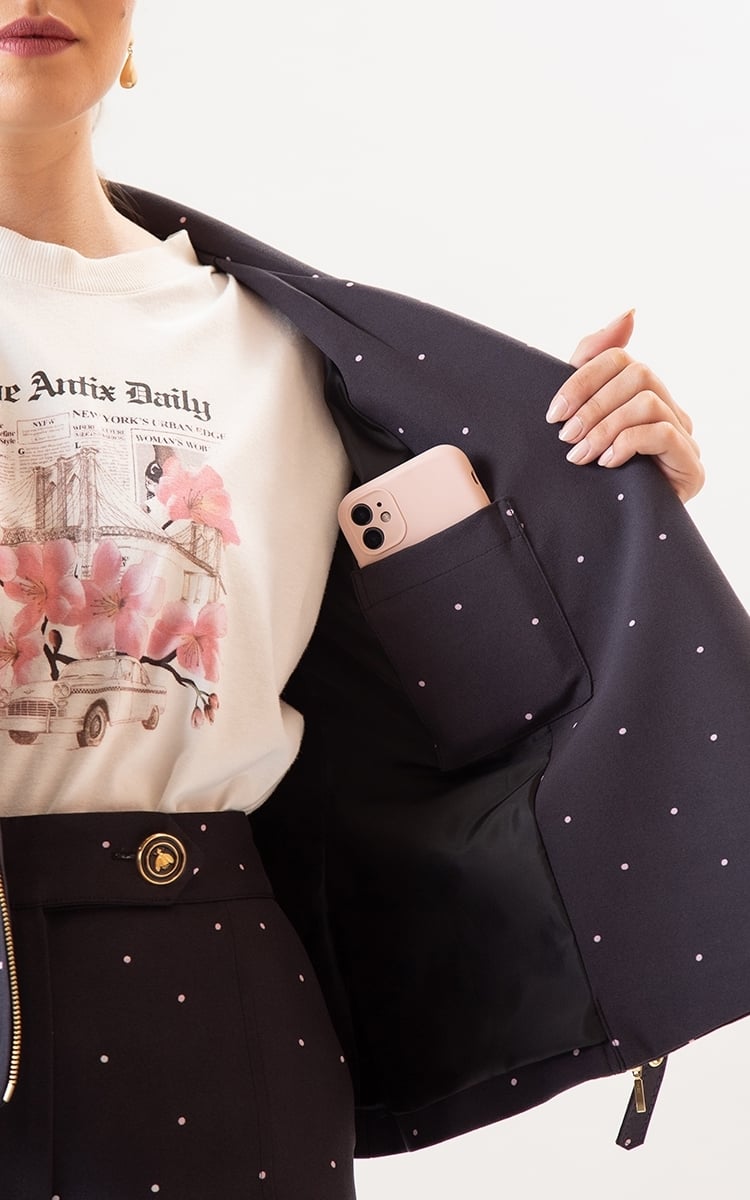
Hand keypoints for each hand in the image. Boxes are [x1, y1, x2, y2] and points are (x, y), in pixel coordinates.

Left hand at [544, 311, 704, 501]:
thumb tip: (630, 311)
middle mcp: (668, 408)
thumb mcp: (581, 417)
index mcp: (640, 394)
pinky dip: (628, 443)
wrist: (609, 530)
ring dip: (605, 427)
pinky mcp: (690, 464)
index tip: (553, 413)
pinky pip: (663, 432)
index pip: (618, 359)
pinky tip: (607, 463)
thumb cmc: (592, 474)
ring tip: (580, 455)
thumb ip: (593, 363)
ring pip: (648, 401)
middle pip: (637, 373)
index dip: (582, 379)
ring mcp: (683, 435)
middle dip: (592, 404)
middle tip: (564, 435)